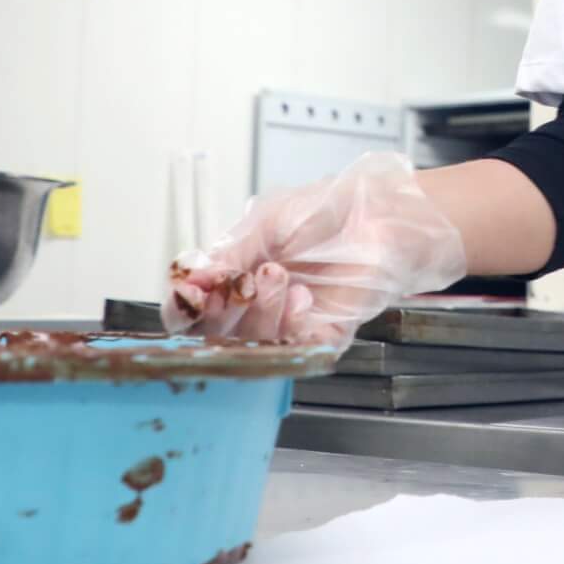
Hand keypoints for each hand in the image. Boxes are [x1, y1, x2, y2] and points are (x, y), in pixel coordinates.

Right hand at [162, 153, 467, 348]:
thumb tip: (190, 280)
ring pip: (251, 348)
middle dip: (222, 312)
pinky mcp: (323, 337)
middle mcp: (255, 308)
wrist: (379, 212)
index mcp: (232, 279)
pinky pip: (294, 353)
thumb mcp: (265, 222)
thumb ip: (228, 254)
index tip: (193, 293)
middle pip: (214, 339)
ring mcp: (287, 326)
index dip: (185, 309)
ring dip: (258, 314)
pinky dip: (292, 328)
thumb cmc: (326, 210)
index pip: (191, 313)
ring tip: (278, 276)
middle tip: (240, 282)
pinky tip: (302, 298)